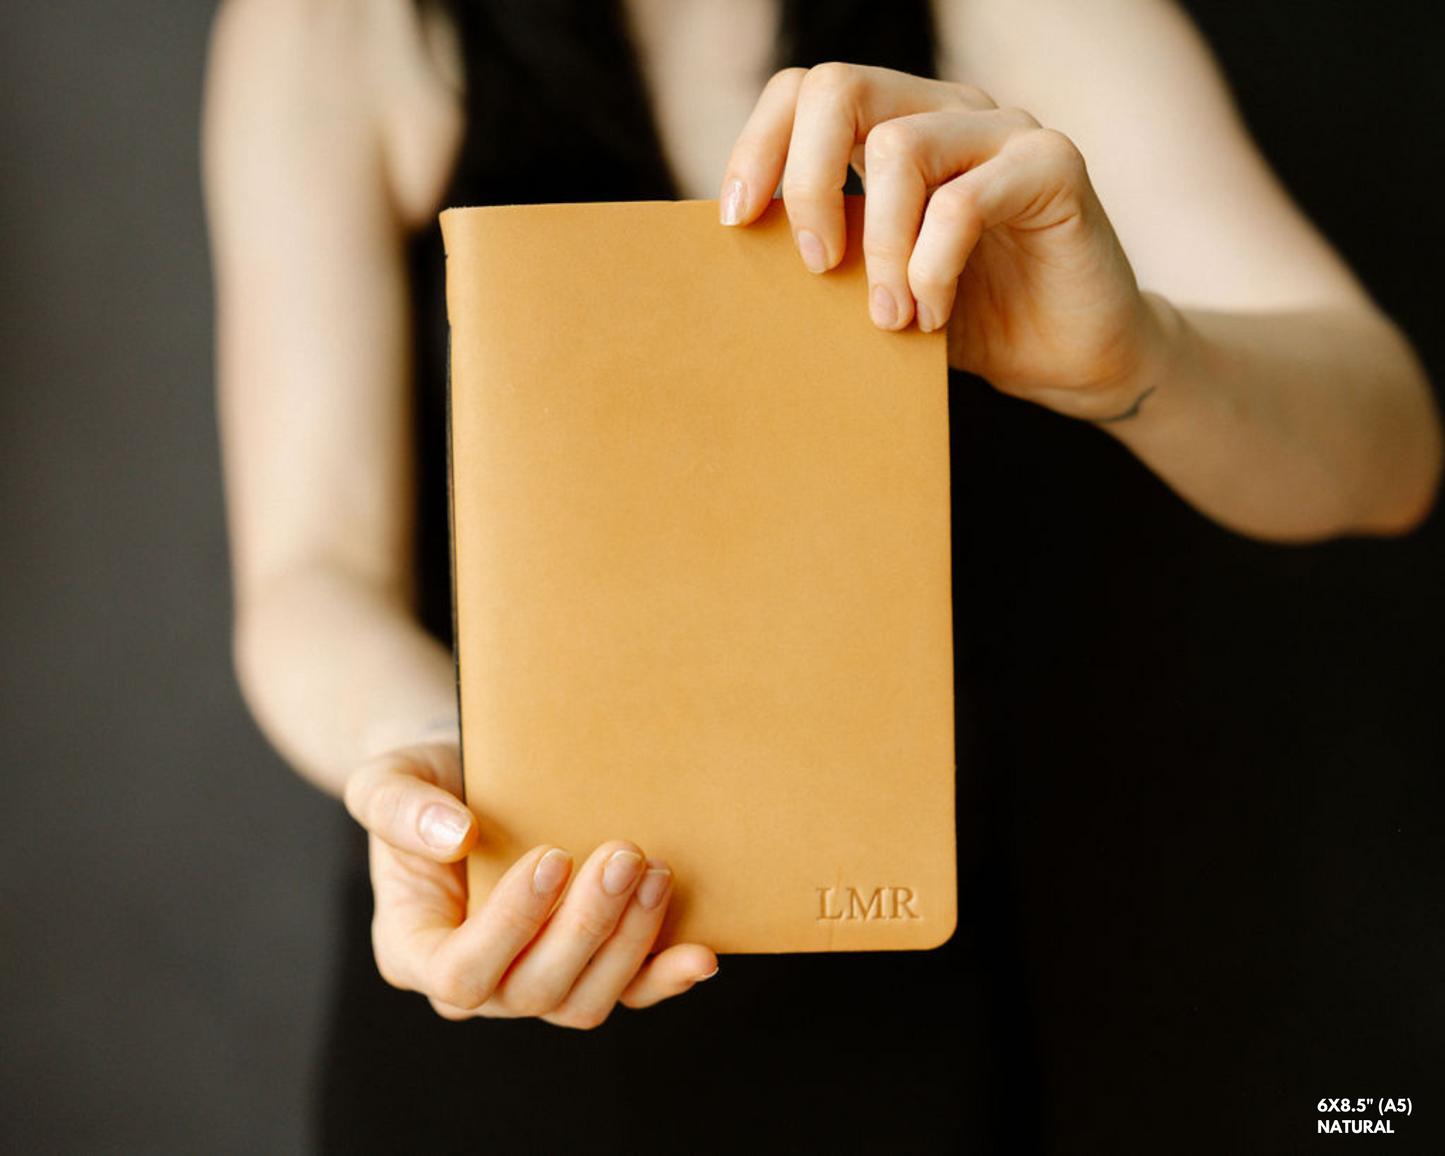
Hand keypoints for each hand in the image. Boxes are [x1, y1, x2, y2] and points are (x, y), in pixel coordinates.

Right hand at [342, 742, 717, 1027]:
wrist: (470, 779)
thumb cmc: (423, 783)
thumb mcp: (388, 779)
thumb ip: (400, 808)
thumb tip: (456, 835)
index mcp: (415, 949)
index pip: (459, 972)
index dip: (510, 926)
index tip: (552, 857)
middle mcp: (478, 983)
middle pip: (534, 991)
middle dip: (586, 926)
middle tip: (624, 853)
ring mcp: (534, 981)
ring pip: (585, 1000)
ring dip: (629, 942)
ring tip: (655, 871)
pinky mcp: (586, 967)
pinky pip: (627, 993)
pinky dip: (663, 977)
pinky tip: (700, 953)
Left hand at [720, 64, 1167, 420]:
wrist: (1070, 360)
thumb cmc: (969, 322)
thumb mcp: (877, 289)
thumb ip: (829, 260)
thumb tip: (740, 261)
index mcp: (899, 128)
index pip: (807, 92)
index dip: (758, 146)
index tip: (736, 222)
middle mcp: (948, 112)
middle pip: (839, 89)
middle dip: (805, 182)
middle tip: (814, 265)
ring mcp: (1003, 132)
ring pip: (898, 148)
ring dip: (879, 248)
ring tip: (890, 318)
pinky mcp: (1053, 165)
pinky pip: (963, 202)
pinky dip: (932, 267)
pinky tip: (934, 315)